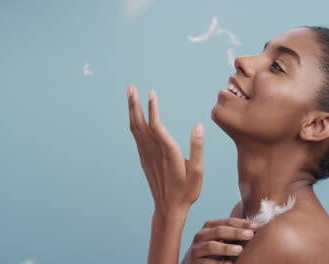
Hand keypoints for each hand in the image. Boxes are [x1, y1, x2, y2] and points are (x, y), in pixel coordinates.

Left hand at [127, 84, 204, 213]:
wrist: (169, 208)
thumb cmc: (186, 191)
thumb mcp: (198, 171)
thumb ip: (197, 147)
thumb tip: (198, 125)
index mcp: (168, 152)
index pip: (157, 126)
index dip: (153, 108)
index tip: (151, 92)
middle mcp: (154, 151)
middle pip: (140, 124)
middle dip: (134, 104)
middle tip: (130, 87)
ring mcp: (146, 155)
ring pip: (136, 129)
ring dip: (132, 111)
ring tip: (130, 95)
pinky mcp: (144, 159)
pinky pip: (136, 137)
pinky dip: (134, 122)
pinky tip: (134, 116)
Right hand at [181, 218, 261, 263]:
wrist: (193, 263)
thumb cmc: (213, 250)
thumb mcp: (219, 239)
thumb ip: (232, 233)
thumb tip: (257, 227)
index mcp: (208, 227)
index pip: (226, 222)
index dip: (242, 223)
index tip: (256, 226)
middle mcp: (200, 236)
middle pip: (219, 231)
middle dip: (235, 232)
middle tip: (250, 235)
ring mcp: (196, 249)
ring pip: (211, 246)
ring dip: (226, 248)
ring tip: (239, 250)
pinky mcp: (195, 263)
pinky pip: (208, 263)